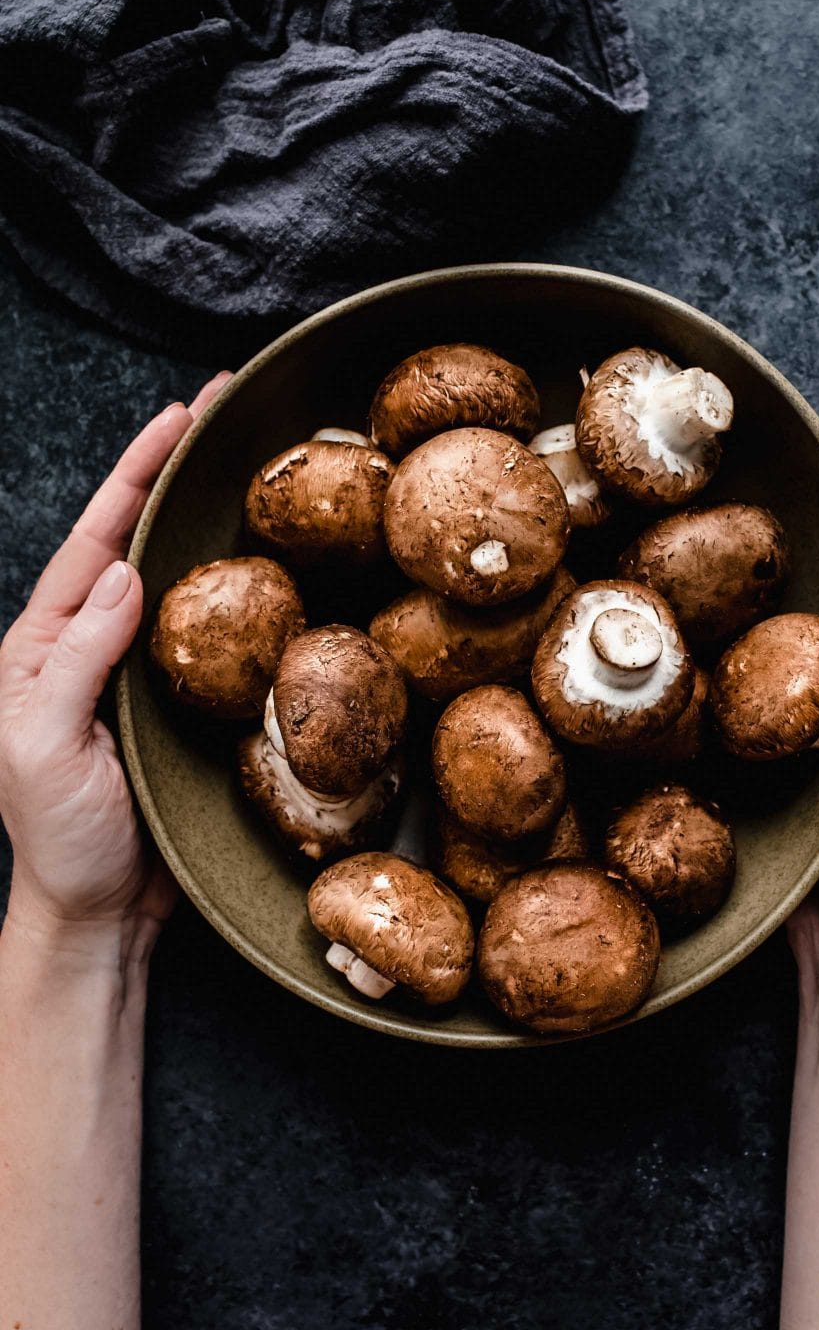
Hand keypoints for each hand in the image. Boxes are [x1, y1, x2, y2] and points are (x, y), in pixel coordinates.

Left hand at [0, 374, 230, 957]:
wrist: (101, 914)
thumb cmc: (60, 839)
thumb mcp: (44, 746)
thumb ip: (77, 660)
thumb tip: (125, 573)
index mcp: (42, 647)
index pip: (93, 542)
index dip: (133, 477)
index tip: (176, 421)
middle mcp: (88, 647)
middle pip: (135, 543)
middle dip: (172, 475)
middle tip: (221, 415)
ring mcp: (135, 674)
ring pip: (177, 581)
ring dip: (207, 523)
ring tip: (247, 470)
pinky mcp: (175, 705)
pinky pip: (209, 634)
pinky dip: (235, 591)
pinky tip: (266, 568)